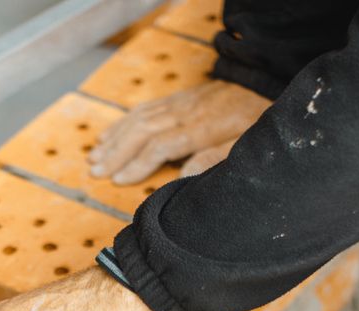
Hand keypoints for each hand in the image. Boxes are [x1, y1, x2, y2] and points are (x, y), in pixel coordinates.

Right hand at [88, 80, 269, 184]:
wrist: (264, 82)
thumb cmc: (257, 119)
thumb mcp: (245, 145)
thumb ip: (215, 160)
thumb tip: (184, 178)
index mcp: (201, 128)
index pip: (160, 146)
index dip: (137, 165)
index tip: (118, 181)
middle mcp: (184, 112)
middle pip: (141, 132)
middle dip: (116, 153)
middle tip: (95, 172)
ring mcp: (179, 102)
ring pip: (138, 119)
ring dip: (114, 138)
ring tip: (95, 157)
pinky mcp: (178, 98)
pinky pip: (144, 109)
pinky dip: (123, 123)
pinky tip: (110, 134)